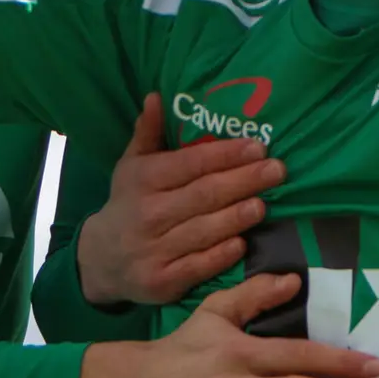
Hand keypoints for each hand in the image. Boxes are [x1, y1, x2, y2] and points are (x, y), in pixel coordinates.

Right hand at [78, 94, 283, 305]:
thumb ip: (147, 133)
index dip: (226, 154)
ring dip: (237, 217)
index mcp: (143, 179)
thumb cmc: (128, 204)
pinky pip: (199, 266)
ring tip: (263, 203)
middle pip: (204, 194)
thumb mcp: (131, 166)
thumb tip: (156, 97)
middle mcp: (148, 213)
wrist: (101, 259)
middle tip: (277, 170)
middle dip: (243, 180)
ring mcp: (154, 249)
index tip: (257, 146)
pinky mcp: (163, 280)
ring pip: (204, 230)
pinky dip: (221, 255)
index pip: (191, 164)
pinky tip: (243, 243)